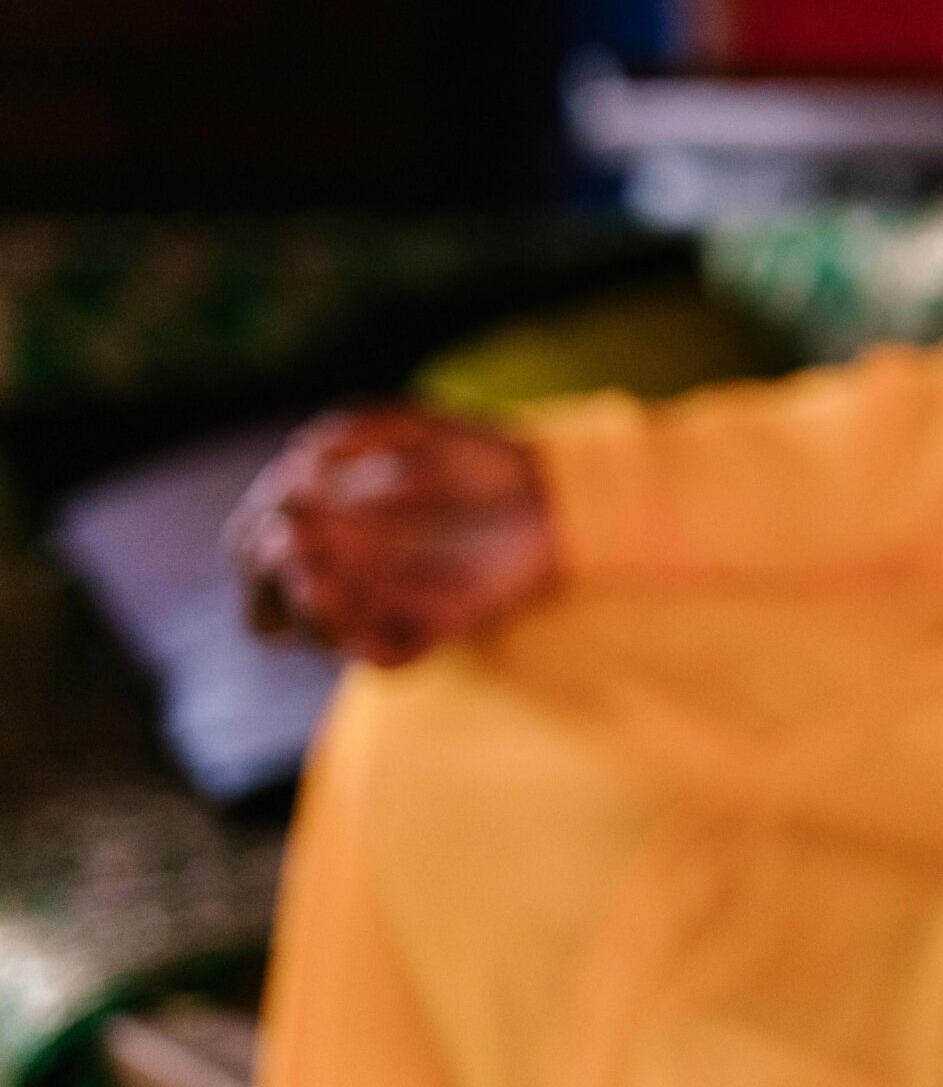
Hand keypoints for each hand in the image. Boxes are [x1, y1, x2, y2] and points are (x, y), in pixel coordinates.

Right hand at [226, 407, 558, 666]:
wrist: (551, 487)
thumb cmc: (474, 454)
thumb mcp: (405, 426)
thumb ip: (351, 431)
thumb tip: (296, 460)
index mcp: (327, 531)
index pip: (252, 553)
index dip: (247, 538)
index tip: (276, 505)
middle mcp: (348, 576)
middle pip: (269, 605)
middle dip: (265, 579)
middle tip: (289, 539)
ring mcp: (388, 607)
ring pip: (316, 637)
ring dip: (303, 609)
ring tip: (315, 573)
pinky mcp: (434, 628)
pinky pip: (381, 659)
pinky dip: (358, 638)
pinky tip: (357, 598)